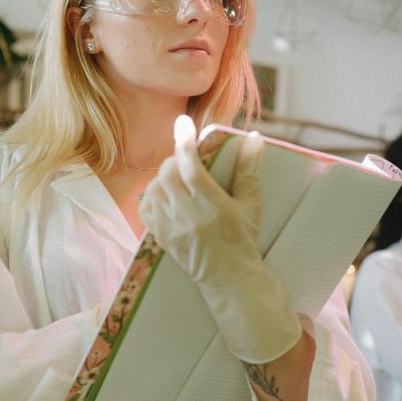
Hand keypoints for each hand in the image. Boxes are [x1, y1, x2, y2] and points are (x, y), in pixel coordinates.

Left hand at [139, 116, 301, 363]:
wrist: (229, 277)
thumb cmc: (243, 238)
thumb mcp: (250, 205)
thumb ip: (248, 170)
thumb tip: (254, 137)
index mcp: (214, 207)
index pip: (192, 167)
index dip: (185, 142)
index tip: (183, 123)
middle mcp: (190, 218)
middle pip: (169, 174)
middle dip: (176, 161)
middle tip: (187, 161)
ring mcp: (171, 229)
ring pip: (156, 188)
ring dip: (165, 177)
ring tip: (179, 180)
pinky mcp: (160, 237)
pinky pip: (146, 205)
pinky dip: (153, 194)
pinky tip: (167, 195)